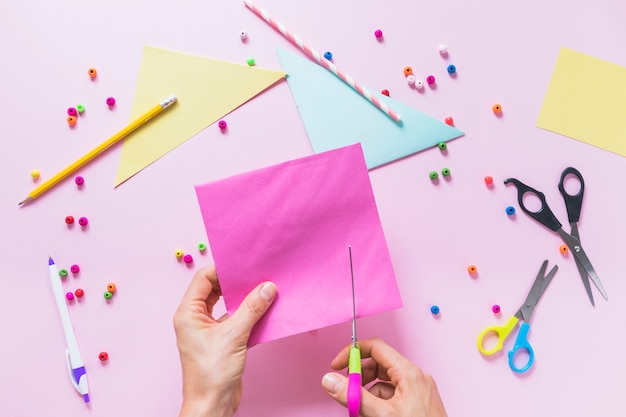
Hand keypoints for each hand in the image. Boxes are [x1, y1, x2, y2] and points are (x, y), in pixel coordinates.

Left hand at [174, 266, 276, 416]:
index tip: (243, 265)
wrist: (213, 405)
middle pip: (216, 290)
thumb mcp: (233, 336)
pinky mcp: (222, 341)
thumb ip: (251, 309)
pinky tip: (265, 312)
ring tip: (264, 291)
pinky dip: (249, 316)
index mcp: (188, 313)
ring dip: (245, 300)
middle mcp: (196, 319)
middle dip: (236, 284)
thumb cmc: (210, 374)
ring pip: (228, 306)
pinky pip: (236, 320)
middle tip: (256, 276)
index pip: (204, 279)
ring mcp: (209, 331)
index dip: (223, 270)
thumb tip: (267, 288)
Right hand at [321, 338, 447, 416]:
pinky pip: (393, 395)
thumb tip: (330, 381)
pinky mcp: (417, 403)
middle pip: (378, 365)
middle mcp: (415, 377)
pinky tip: (372, 415)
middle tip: (346, 391)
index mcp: (408, 372)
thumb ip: (354, 397)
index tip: (337, 365)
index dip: (353, 353)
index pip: (376, 347)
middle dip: (359, 378)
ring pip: (384, 383)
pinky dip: (379, 403)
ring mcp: (417, 390)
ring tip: (359, 410)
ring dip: (367, 394)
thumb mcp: (382, 414)